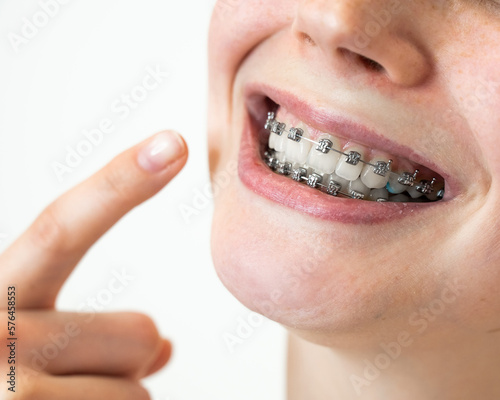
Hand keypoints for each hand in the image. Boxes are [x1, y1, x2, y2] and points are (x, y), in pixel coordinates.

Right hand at [0, 131, 187, 398]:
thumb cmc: (1, 383)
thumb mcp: (16, 351)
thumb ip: (87, 336)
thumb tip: (163, 345)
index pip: (64, 226)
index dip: (122, 181)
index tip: (176, 143)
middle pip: (139, 333)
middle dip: (119, 361)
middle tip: (56, 383)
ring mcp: (12, 391)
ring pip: (138, 393)